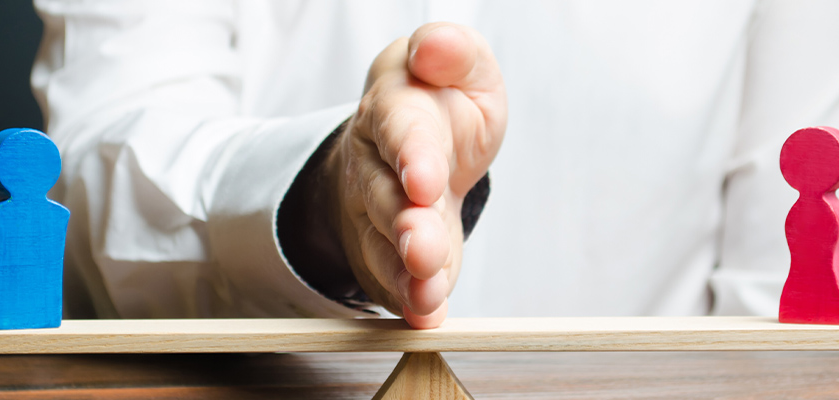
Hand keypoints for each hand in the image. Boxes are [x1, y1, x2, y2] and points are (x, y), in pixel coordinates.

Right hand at [324, 22, 506, 327]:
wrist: (412, 148)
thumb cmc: (442, 104)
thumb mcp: (460, 67)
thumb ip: (454, 53)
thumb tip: (436, 47)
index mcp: (396, 109)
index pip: (401, 130)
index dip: (412, 155)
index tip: (425, 179)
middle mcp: (378, 166)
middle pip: (386, 198)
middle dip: (405, 226)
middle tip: (422, 250)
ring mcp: (379, 215)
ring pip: (385, 246)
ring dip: (406, 272)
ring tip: (427, 292)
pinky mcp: (390, 256)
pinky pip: (394, 281)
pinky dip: (410, 301)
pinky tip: (426, 314)